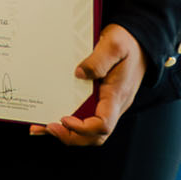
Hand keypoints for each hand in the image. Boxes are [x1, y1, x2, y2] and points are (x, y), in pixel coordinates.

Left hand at [31, 23, 146, 144]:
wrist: (139, 42)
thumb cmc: (127, 43)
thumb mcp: (114, 45)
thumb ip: (98, 60)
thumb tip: (79, 74)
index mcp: (117, 95)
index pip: (103, 124)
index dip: (83, 128)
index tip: (64, 119)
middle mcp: (113, 105)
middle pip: (96, 135)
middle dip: (71, 137)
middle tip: (47, 128)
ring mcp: (107, 104)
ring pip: (90, 131)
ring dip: (67, 133)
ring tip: (41, 127)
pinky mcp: (100, 99)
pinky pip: (86, 117)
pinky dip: (69, 122)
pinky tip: (50, 116)